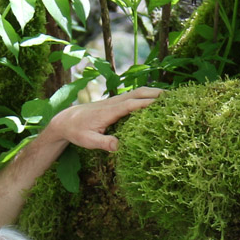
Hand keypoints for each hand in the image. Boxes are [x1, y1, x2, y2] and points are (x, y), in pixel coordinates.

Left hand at [43, 87, 163, 151]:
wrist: (66, 120)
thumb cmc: (77, 132)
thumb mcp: (88, 141)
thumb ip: (103, 143)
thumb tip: (119, 147)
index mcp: (109, 112)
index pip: (131, 105)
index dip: (147, 103)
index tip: (163, 103)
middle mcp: (113, 103)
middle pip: (138, 93)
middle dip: (155, 94)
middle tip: (174, 96)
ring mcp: (114, 101)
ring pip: (136, 92)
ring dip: (152, 92)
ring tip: (170, 97)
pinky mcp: (114, 103)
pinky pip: (132, 96)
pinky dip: (145, 96)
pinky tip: (154, 100)